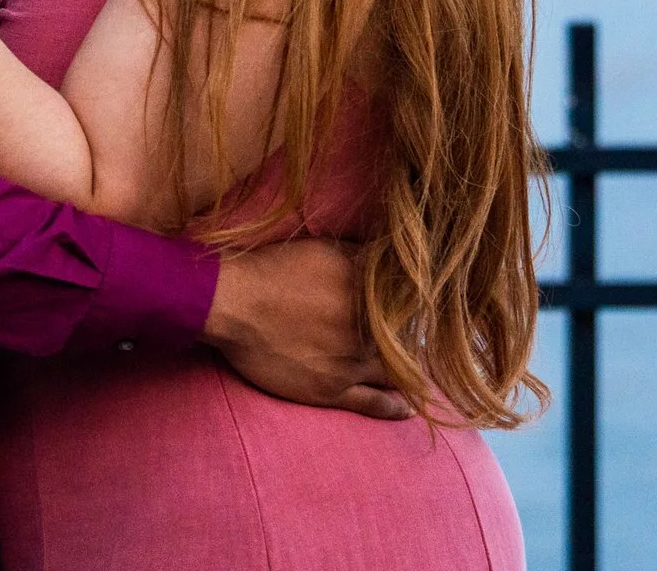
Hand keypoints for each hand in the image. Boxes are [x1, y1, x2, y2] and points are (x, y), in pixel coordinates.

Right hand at [204, 239, 406, 421]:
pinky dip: (393, 407)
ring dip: (408, 373)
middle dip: (414, 342)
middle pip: (407, 341)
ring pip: (394, 373)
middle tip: (421, 344)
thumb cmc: (275, 269)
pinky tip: (407, 408)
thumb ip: (362, 254)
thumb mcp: (324, 248)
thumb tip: (389, 256)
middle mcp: (368, 330)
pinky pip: (373, 404)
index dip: (418, 309)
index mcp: (369, 294)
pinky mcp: (332, 390)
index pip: (410, 304)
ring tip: (419, 375)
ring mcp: (351, 363)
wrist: (235, 303)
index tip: (421, 311)